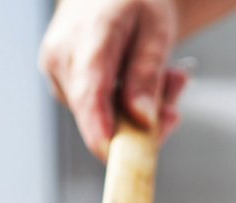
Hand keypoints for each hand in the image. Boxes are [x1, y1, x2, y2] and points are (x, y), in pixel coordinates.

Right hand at [39, 0, 187, 160]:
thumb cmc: (135, 3)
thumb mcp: (156, 30)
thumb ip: (147, 74)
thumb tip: (141, 118)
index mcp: (87, 38)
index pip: (90, 93)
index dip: (100, 128)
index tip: (113, 154)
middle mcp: (62, 60)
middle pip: (102, 117)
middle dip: (147, 117)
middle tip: (177, 86)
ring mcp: (59, 77)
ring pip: (107, 120)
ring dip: (144, 110)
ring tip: (166, 74)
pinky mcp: (65, 90)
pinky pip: (103, 115)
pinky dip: (130, 107)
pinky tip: (144, 81)